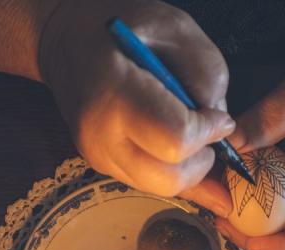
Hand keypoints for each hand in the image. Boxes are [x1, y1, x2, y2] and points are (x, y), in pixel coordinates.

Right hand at [38, 0, 234, 214]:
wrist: (66, 41)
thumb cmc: (120, 27)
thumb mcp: (175, 27)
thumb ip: (207, 73)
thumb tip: (219, 123)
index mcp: (115, 94)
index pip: (176, 140)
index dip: (208, 131)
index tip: (217, 115)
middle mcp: (100, 136)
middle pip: (169, 179)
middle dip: (201, 161)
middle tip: (206, 132)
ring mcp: (98, 157)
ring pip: (161, 188)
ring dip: (189, 169)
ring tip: (191, 134)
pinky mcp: (103, 166)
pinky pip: (150, 183)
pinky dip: (174, 171)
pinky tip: (185, 152)